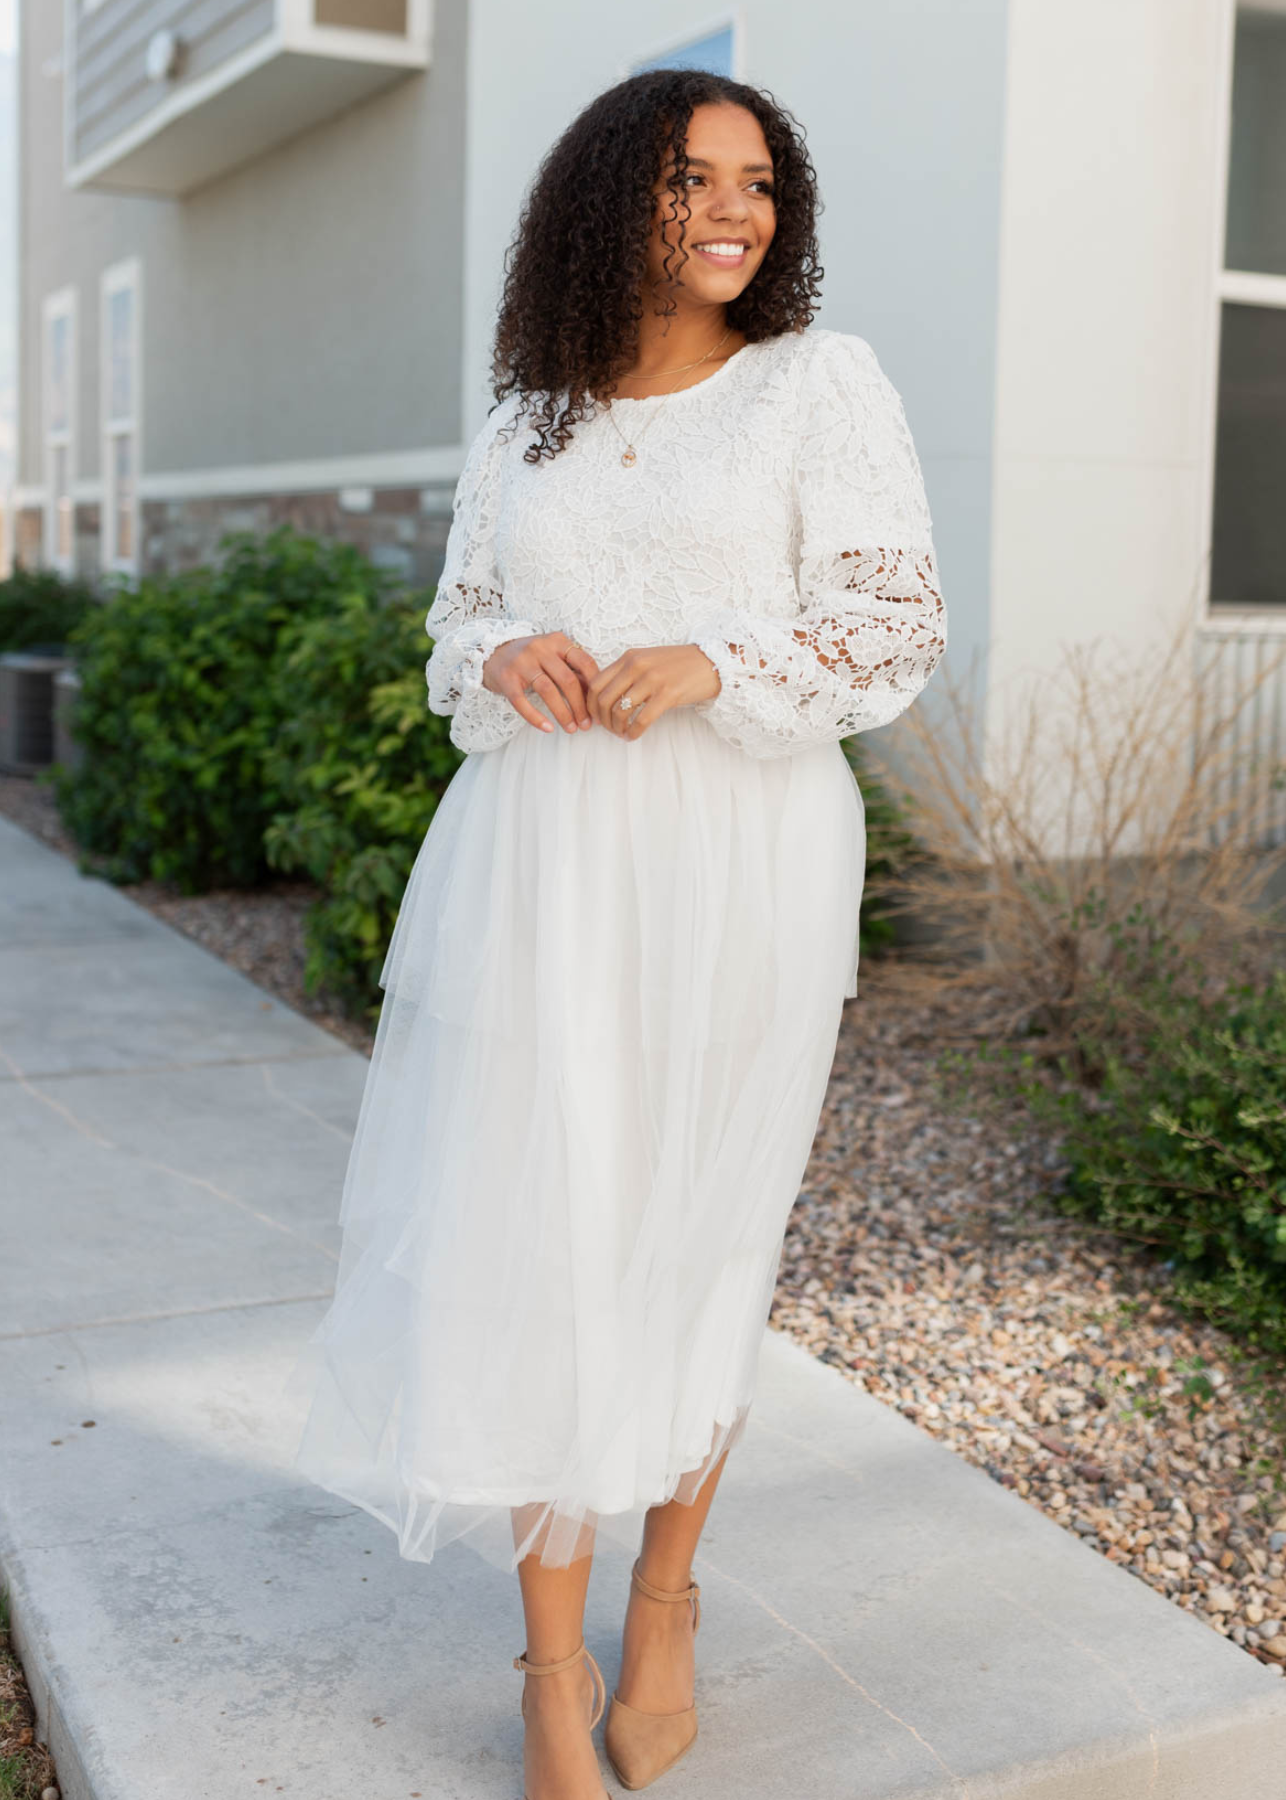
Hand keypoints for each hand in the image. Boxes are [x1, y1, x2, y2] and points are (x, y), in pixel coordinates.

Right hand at [481, 630, 601, 733]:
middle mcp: (540, 648)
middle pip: (567, 679)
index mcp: (557, 641)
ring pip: (548, 690)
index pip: (584, 661)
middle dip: (580, 706)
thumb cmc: (531, 659)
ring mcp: (521, 662)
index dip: (595, 685)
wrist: (492, 653)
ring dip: (562, 713)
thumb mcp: (554, 657)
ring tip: (571, 729)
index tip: (599, 705)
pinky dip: (536, 717)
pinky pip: (522, 701)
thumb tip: (595, 696)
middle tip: (587, 725)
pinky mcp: (506, 678)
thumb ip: (573, 671)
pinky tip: (548, 728)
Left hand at [585, 644, 721, 741]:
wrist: (713, 662)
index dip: (590, 705)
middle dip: (602, 720)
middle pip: (603, 699)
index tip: (596, 717)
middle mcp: (637, 665)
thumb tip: (605, 699)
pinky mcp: (668, 694)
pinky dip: (633, 732)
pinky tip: (633, 736)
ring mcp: (652, 679)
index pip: (596, 683)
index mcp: (629, 657)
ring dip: (617, 728)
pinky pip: (641, 720)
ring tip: (622, 733)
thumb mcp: (648, 660)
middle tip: (609, 730)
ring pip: (619, 711)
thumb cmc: (679, 665)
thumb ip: (627, 674)